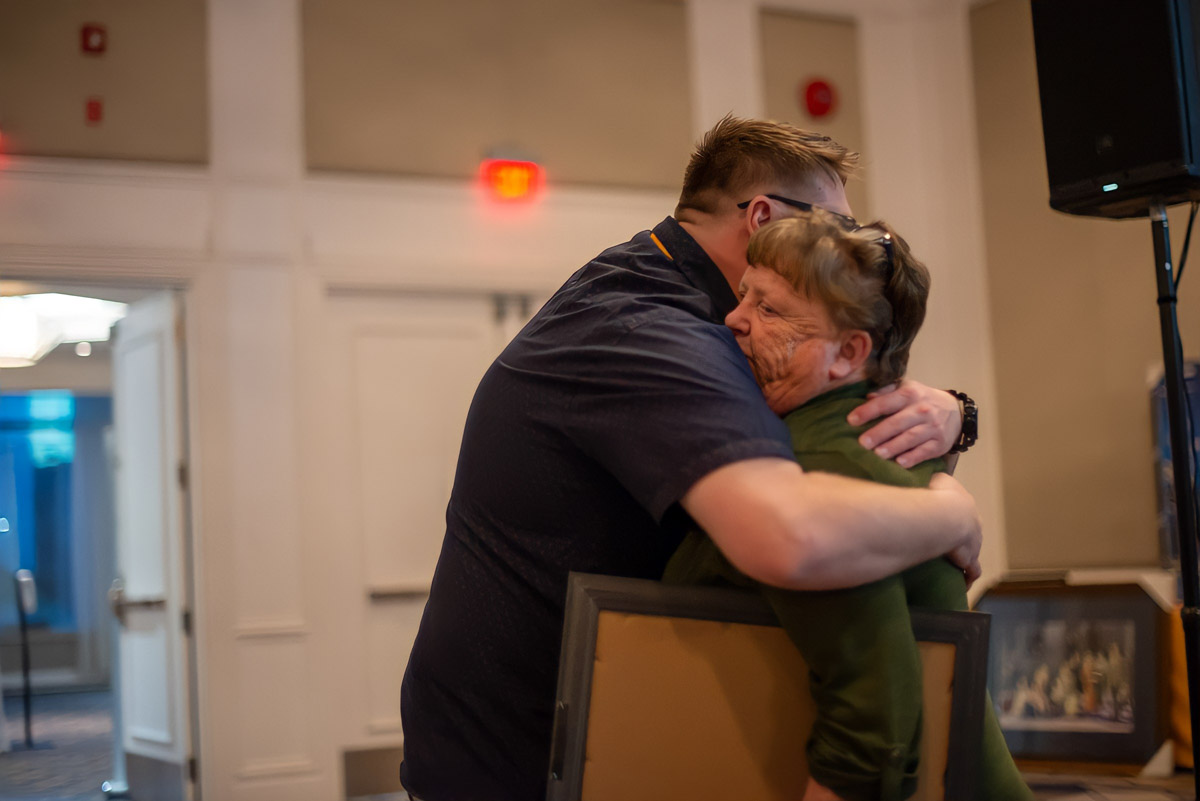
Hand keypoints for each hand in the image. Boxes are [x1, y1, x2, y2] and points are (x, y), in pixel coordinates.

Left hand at [846, 380, 961, 466]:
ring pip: (910, 438)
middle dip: (878, 433)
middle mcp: (922, 410)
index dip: (868, 411)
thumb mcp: (907, 389)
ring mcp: (932, 428)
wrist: (955, 411)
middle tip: (862, 443)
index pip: (886, 402)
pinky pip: (925, 452)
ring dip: (893, 447)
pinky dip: (913, 457)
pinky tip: (900, 463)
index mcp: (910, 394)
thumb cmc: (922, 400)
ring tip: (878, 454)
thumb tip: (867, 396)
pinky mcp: (939, 444)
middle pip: (897, 422)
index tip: (851, 420)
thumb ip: (887, 391)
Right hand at [929, 472, 981, 587]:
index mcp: (965, 504)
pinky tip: (962, 584)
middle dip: (962, 539)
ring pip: (972, 552)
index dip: (952, 516)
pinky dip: (967, 577)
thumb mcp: (935, 480)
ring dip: (965, 557)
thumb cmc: (937, 495)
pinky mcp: (970, 559)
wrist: (946, 514)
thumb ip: (932, 481)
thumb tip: (924, 481)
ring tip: (954, 565)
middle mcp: (974, 523)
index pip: (961, 511)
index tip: (943, 521)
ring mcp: (974, 542)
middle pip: (970, 533)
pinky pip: (972, 570)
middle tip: (947, 544)